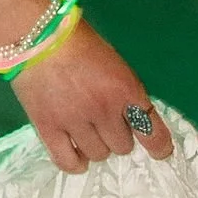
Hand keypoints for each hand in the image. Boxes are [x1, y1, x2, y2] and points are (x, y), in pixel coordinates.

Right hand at [12, 20, 172, 173]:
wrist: (37, 35)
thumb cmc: (79, 42)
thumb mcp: (115, 64)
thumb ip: (126, 93)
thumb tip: (131, 120)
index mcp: (125, 89)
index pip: (151, 130)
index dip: (159, 146)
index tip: (160, 152)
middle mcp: (103, 109)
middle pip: (123, 146)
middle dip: (118, 136)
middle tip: (105, 122)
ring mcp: (75, 121)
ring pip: (98, 155)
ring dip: (96, 146)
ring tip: (86, 131)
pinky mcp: (48, 128)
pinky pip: (68, 162)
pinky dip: (76, 162)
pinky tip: (77, 154)